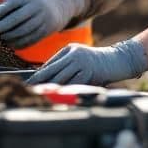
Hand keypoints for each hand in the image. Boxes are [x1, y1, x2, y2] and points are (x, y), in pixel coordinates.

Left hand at [0, 0, 87, 48]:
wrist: (55, 5)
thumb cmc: (28, 3)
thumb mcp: (17, 0)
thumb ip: (1, 10)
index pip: (7, 7)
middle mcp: (35, 7)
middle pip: (15, 20)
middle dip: (1, 29)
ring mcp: (42, 19)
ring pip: (22, 32)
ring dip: (8, 38)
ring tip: (0, 39)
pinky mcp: (46, 31)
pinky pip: (30, 40)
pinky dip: (18, 44)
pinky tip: (10, 44)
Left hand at [28, 39, 147, 85]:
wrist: (118, 60)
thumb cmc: (97, 62)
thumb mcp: (79, 57)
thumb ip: (65, 65)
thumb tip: (47, 77)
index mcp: (69, 49)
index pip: (50, 63)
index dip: (39, 75)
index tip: (29, 83)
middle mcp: (73, 54)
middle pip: (52, 70)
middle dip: (40, 82)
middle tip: (28, 91)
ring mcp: (81, 63)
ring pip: (61, 78)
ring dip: (50, 89)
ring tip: (39, 96)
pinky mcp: (90, 73)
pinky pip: (74, 84)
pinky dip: (65, 91)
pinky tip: (58, 97)